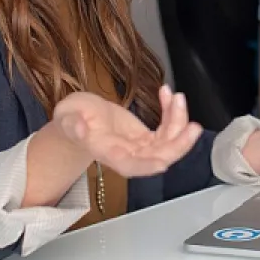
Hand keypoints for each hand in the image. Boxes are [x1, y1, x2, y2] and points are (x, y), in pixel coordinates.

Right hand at [53, 85, 201, 177]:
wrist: (78, 118)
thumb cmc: (70, 119)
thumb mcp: (66, 116)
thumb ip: (71, 124)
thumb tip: (78, 128)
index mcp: (107, 152)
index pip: (129, 165)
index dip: (147, 165)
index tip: (164, 162)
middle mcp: (127, 153)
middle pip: (158, 156)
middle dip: (178, 144)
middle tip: (193, 127)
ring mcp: (139, 146)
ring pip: (167, 142)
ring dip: (178, 122)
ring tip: (177, 97)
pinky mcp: (146, 136)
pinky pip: (166, 128)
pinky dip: (171, 112)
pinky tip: (168, 94)